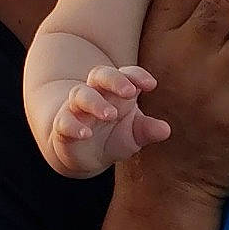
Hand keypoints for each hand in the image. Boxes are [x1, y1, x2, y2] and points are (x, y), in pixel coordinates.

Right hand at [49, 64, 168, 175]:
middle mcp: (96, 94)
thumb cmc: (114, 136)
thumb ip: (147, 130)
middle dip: (114, 80)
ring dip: (95, 102)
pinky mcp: (62, 126)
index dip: (137, 76)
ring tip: (111, 114)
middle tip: (130, 92)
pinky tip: (85, 133)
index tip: (151, 85)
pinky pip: (64, 120)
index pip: (127, 74)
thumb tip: (165, 130)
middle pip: (100, 75)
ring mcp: (77, 108)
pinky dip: (73, 125)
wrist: (85, 155)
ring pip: (81, 94)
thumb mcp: (134, 135)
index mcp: (117, 91)